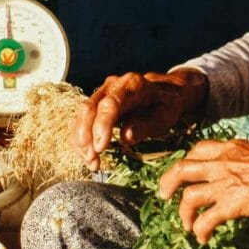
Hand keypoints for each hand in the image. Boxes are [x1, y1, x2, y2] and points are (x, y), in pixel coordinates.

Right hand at [71, 69, 207, 170]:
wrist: (164, 92)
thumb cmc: (166, 106)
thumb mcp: (165, 116)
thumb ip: (146, 125)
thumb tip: (125, 138)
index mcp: (132, 85)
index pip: (111, 104)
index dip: (102, 125)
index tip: (100, 147)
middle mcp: (112, 85)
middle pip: (89, 108)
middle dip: (86, 135)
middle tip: (92, 159)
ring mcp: (102, 93)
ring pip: (82, 115)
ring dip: (81, 140)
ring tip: (91, 162)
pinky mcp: (96, 104)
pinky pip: (82, 121)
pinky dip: (82, 140)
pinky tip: (88, 157)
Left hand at [157, 139, 248, 243]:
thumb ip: (242, 160)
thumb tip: (240, 171)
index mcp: (228, 148)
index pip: (197, 150)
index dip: (186, 162)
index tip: (184, 173)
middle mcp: (221, 164)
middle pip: (181, 169)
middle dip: (167, 183)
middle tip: (163, 195)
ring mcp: (224, 184)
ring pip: (188, 198)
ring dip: (183, 214)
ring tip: (187, 225)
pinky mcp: (231, 205)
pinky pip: (206, 220)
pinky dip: (200, 231)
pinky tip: (203, 238)